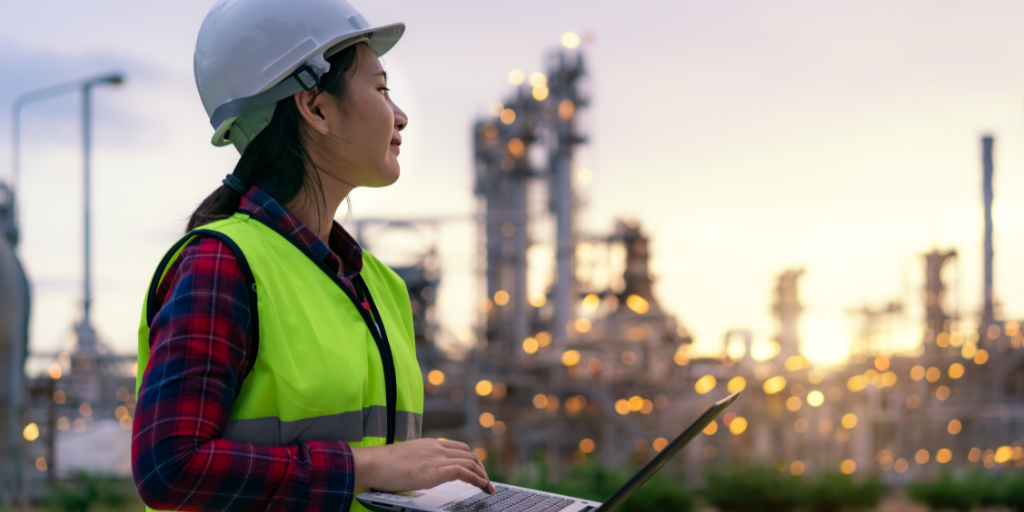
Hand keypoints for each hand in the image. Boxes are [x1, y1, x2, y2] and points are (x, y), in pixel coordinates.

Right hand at [351, 438, 494, 494]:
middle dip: (481, 469)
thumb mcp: (406, 460)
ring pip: (470, 462)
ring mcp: (435, 459)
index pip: (459, 448)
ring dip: (483, 476)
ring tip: (488, 488)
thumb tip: (421, 473)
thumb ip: (418, 463)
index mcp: (429, 444)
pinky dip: (476, 478)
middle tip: (485, 482)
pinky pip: (462, 472)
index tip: (477, 472)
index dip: (471, 460)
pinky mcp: (433, 471)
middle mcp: (436, 449)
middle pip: (469, 455)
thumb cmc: (381, 465)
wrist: (370, 463)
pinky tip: (482, 486)